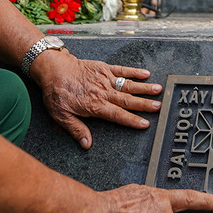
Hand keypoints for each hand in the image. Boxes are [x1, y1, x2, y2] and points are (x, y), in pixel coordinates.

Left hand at [32, 51, 162, 148]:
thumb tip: (87, 144)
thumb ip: (76, 129)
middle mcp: (103, 92)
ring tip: (159, 90)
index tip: (145, 124)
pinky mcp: (103, 68)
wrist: (53, 69)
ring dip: (144, 88)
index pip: (117, 115)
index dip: (132, 120)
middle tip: (159, 107)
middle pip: (127, 100)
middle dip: (144, 104)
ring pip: (128, 85)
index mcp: (95, 105)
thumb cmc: (56, 93)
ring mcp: (105, 78)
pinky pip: (121, 70)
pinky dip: (134, 72)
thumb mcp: (61, 116)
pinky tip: (145, 74)